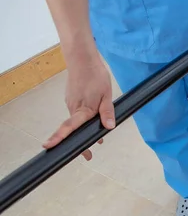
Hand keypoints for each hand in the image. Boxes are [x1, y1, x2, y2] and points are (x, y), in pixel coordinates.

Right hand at [43, 45, 114, 160]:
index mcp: (82, 108)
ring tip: (97, 139)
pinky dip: (83, 120)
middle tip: (89, 156)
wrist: (83, 59)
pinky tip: (92, 119)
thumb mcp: (107, 94)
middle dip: (78, 143)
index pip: (69, 127)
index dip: (60, 138)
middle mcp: (73, 107)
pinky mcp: (71, 99)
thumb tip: (108, 127)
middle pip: (73, 129)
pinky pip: (76, 113)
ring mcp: (71, 103)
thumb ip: (107, 112)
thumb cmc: (96, 75)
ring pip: (76, 121)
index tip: (50, 146)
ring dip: (83, 130)